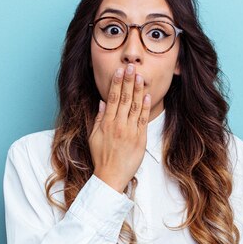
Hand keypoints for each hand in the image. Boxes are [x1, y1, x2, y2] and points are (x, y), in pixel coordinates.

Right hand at [88, 64, 151, 192]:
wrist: (110, 176)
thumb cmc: (102, 157)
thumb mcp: (95, 136)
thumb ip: (99, 118)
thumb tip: (102, 102)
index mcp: (107, 123)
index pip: (113, 98)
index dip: (117, 83)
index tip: (120, 71)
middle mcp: (118, 125)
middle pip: (125, 99)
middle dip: (128, 81)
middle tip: (132, 67)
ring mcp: (130, 131)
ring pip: (135, 106)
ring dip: (138, 90)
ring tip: (140, 76)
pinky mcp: (140, 139)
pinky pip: (143, 119)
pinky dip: (145, 107)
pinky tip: (147, 95)